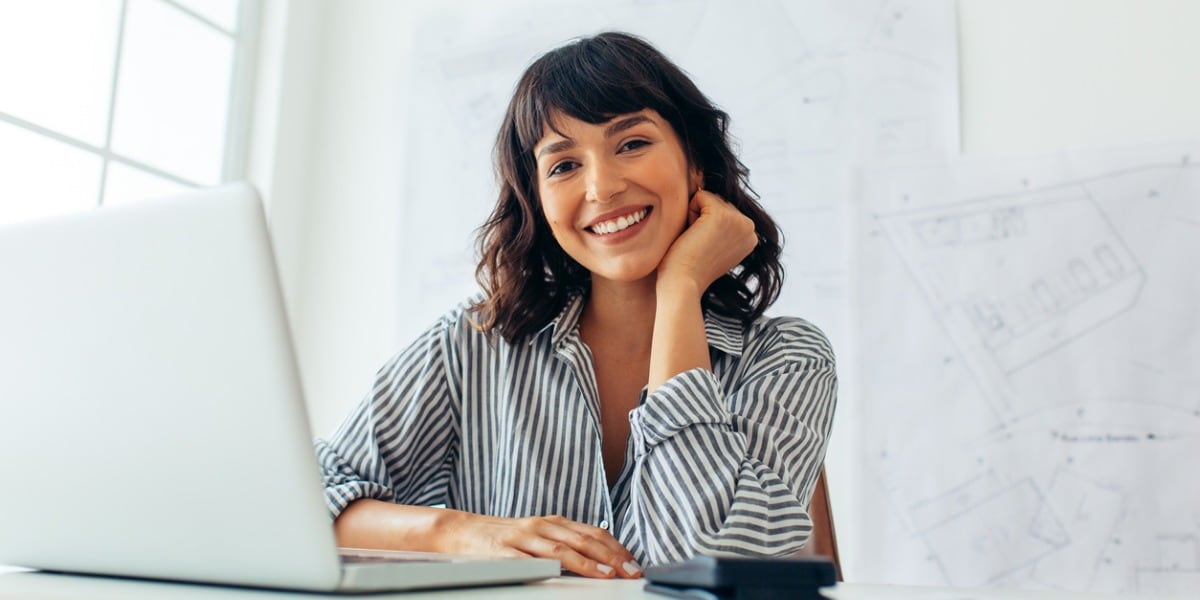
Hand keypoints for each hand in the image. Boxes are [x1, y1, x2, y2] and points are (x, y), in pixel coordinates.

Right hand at [435, 512, 641, 578]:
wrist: (461, 531)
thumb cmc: (504, 538)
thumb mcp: (539, 536)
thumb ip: (565, 544)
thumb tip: (601, 559)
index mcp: (553, 523)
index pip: (592, 533)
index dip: (616, 548)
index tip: (634, 563)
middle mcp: (541, 527)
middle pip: (582, 540)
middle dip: (611, 557)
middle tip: (631, 571)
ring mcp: (522, 538)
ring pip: (559, 550)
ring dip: (586, 563)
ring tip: (607, 574)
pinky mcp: (502, 553)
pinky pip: (526, 561)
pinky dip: (545, 567)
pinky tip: (559, 575)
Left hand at [656, 189, 756, 294]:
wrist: (682, 283)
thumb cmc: (689, 267)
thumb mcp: (714, 244)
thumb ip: (721, 226)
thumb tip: (710, 192)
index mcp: (750, 236)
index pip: (724, 210)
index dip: (707, 226)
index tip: (706, 248)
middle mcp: (750, 227)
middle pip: (717, 201)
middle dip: (701, 219)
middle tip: (698, 245)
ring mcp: (738, 221)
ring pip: (708, 198)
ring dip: (694, 216)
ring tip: (695, 241)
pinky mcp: (721, 215)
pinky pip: (699, 196)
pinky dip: (689, 212)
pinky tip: (692, 235)